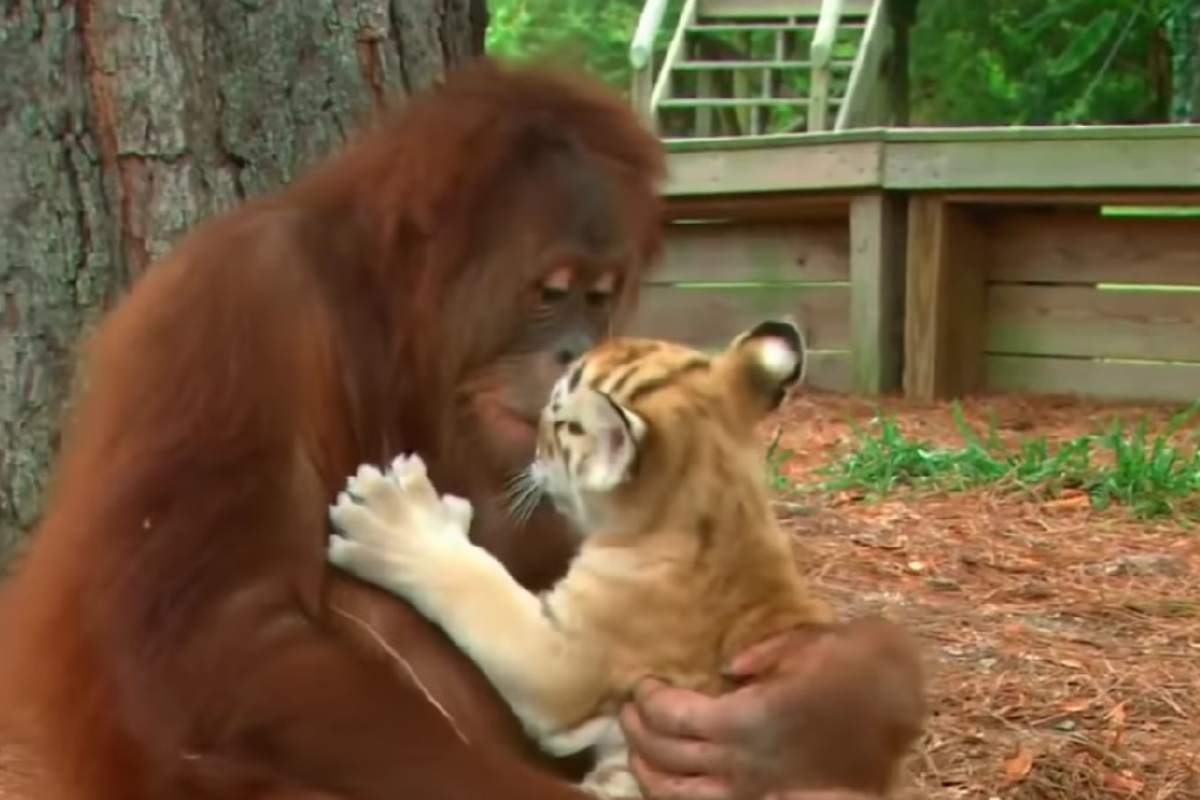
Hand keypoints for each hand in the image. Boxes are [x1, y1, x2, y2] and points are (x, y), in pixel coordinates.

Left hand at [618, 618, 925, 799]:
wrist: (905, 719)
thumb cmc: (862, 670)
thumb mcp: (815, 639)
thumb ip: (765, 653)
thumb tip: (727, 669)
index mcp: (748, 717)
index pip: (671, 716)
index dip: (647, 702)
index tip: (641, 685)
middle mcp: (742, 761)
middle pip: (664, 755)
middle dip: (636, 732)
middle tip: (628, 711)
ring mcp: (753, 792)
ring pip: (676, 795)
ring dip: (646, 772)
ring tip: (637, 750)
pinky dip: (677, 797)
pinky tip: (670, 782)